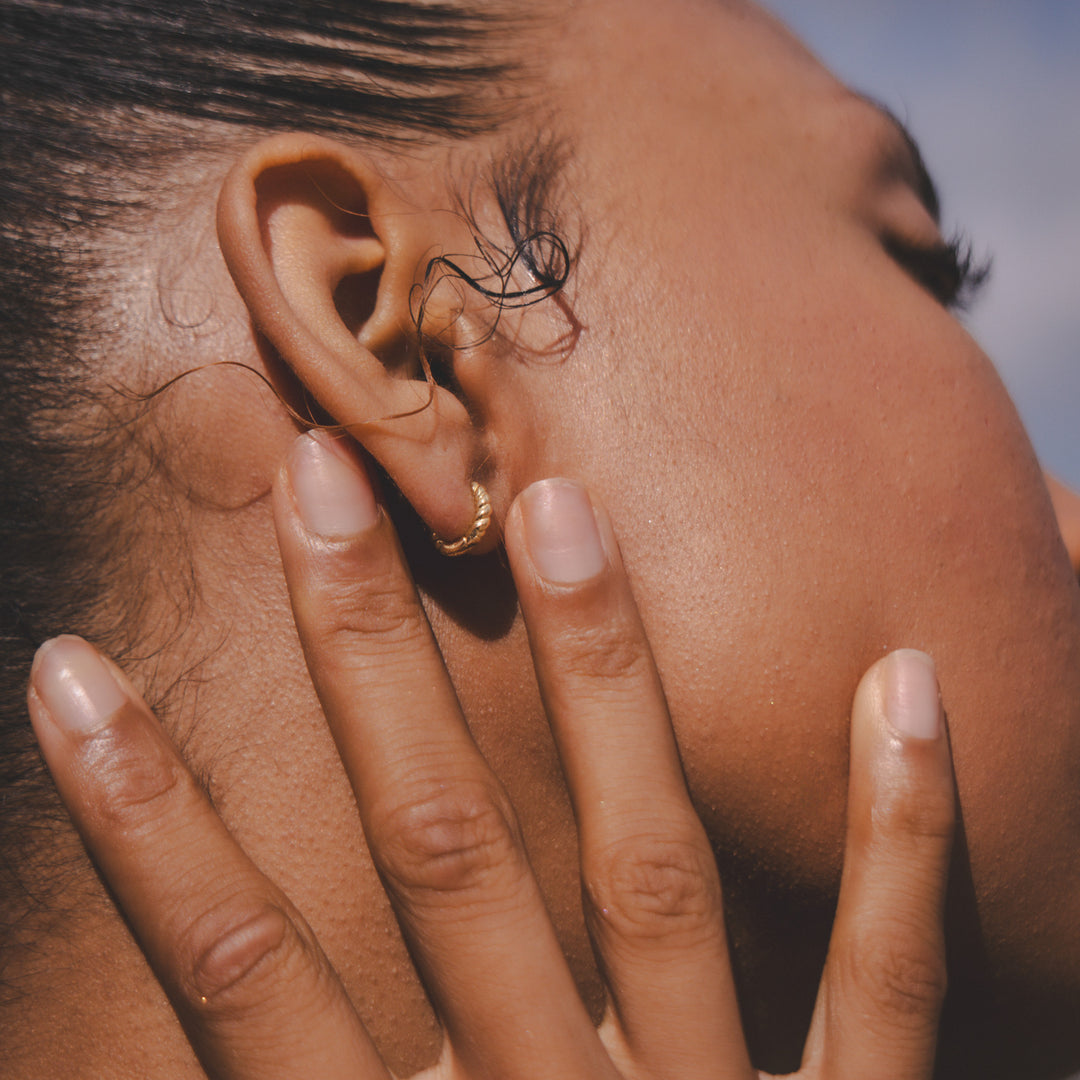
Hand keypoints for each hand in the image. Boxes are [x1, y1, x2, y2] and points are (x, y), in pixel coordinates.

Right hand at [26, 431, 954, 1078]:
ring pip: (642, 859)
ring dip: (596, 674)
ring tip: (563, 509)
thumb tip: (196, 1024)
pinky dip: (900, 828)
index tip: (67, 673)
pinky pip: (892, 968)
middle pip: (439, 850)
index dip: (141, 824)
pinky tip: (907, 675)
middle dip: (366, 659)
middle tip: (325, 484)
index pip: (240, 969)